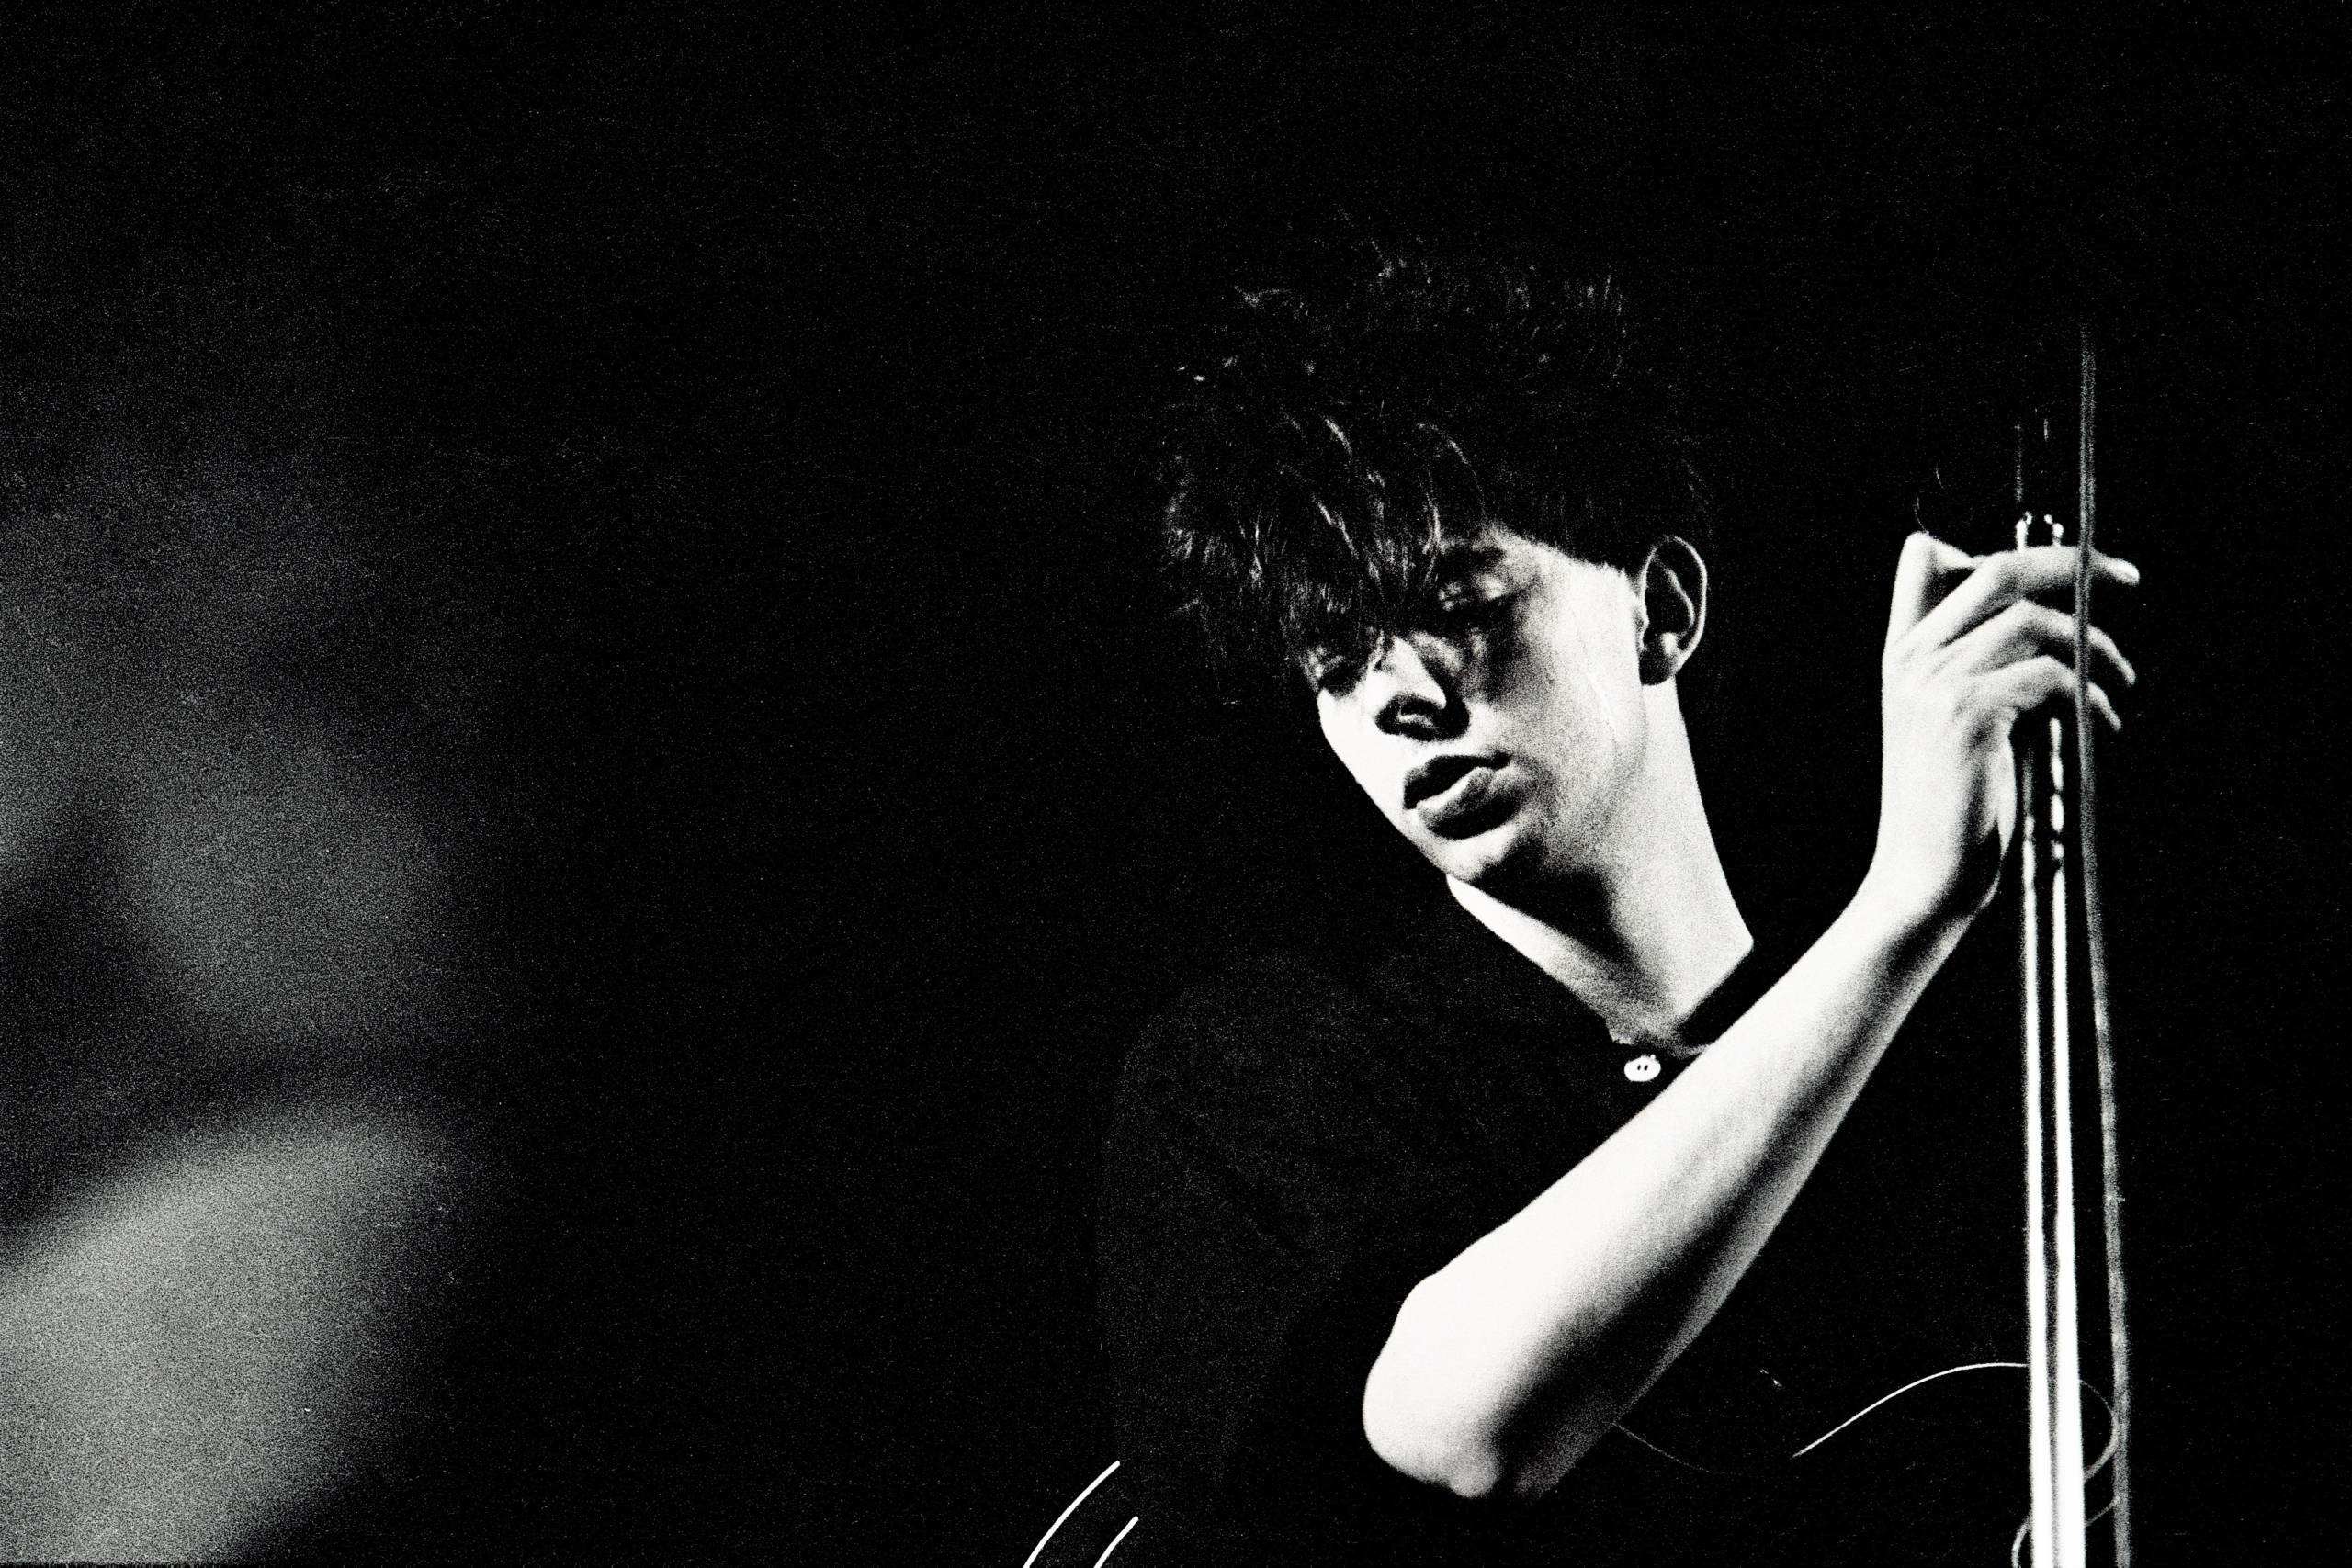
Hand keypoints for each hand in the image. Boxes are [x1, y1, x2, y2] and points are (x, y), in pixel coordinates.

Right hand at [1864, 533, 2137, 928]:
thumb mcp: (1950, 724)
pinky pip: (2051, 675)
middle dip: (2074, 564)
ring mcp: (1936, 682)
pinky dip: (2091, 696)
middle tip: (2125, 577)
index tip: (2060, 563)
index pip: (1925, 559)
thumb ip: (1980, 669)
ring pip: (2034, 621)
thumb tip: (2051, 628)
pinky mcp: (1969, 713)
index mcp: (1901, 652)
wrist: (1921, 875)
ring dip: (2095, 645)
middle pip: (2000, 571)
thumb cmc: (1949, 808)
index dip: (1996, 546)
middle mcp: (1912, 656)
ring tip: (2120, 680)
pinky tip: (2103, 723)